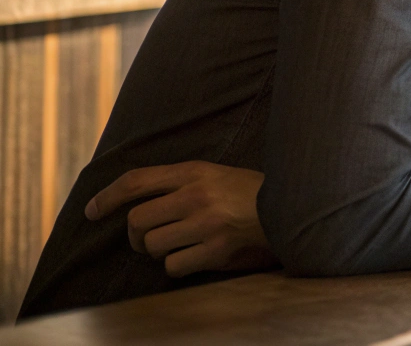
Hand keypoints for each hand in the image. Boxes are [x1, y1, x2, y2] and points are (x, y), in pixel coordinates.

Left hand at [85, 162, 276, 276]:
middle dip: (135, 234)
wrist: (292, 208)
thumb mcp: (215, 174)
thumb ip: (179, 182)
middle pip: (136, 220)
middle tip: (146, 237)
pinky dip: (177, 265)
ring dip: (158, 250)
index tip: (91, 211)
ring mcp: (206, 224)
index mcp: (195, 171)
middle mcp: (197, 195)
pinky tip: (195, 256)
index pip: (137, 181)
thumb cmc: (248, 193)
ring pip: (152, 245)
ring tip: (177, 244)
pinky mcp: (216, 250)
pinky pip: (173, 265)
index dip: (107, 196)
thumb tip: (132, 201)